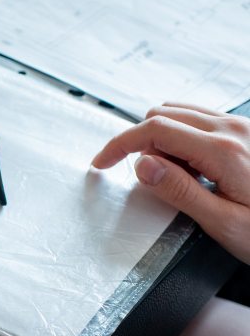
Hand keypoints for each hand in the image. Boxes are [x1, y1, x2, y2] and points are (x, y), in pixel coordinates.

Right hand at [92, 103, 249, 263]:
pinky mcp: (246, 132)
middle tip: (143, 178)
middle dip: (140, 142)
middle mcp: (233, 130)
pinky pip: (201, 120)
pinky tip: (190, 167)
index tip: (101, 163)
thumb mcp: (222, 222)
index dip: (119, 144)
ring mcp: (242, 128)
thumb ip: (179, 191)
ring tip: (170, 176)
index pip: (154, 130)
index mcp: (222, 151)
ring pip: (181, 113)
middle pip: (164, 115)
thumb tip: (143, 164)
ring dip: (160, 138)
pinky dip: (181, 136)